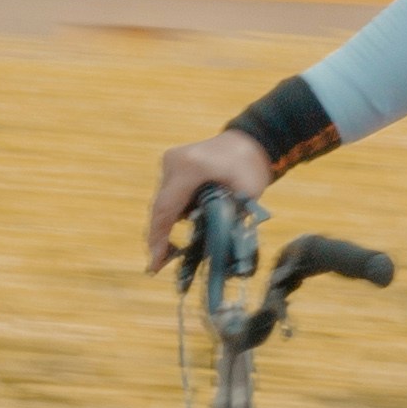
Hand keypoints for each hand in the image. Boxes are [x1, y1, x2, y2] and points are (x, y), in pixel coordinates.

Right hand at [144, 129, 274, 274]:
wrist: (251, 141)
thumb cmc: (251, 168)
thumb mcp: (245, 195)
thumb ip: (227, 220)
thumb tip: (211, 251)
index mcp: (189, 168)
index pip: (166, 208)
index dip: (159, 238)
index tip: (154, 263)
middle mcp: (173, 162)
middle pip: (160, 207)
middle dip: (158, 237)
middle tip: (157, 265)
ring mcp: (170, 162)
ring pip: (163, 203)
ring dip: (165, 227)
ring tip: (168, 254)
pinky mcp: (173, 166)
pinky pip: (169, 196)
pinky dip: (172, 215)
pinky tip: (174, 235)